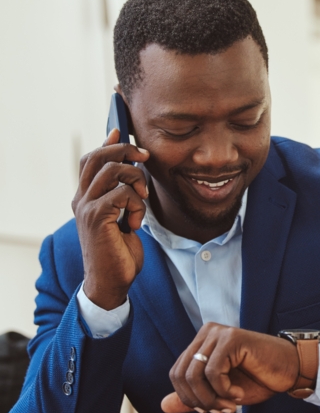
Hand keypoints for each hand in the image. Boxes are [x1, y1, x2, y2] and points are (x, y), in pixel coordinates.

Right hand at [72, 128, 149, 309]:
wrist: (111, 281)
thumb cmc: (119, 251)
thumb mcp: (122, 218)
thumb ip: (122, 195)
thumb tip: (132, 170)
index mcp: (86, 198)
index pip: (90, 160)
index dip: (107, 144)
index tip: (120, 132)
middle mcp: (81, 199)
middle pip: (98, 158)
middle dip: (125, 151)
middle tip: (145, 158)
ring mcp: (86, 207)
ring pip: (113, 171)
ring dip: (136, 180)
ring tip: (143, 199)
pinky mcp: (97, 217)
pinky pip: (122, 193)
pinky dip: (136, 204)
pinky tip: (136, 222)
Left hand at [161, 323, 300, 412]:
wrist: (289, 371)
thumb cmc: (258, 379)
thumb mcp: (220, 394)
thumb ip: (194, 398)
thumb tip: (163, 406)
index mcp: (201, 342)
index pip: (176, 374)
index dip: (188, 398)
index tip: (211, 409)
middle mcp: (206, 333)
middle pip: (181, 375)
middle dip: (199, 401)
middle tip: (221, 410)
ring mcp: (218, 333)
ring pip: (194, 375)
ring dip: (212, 398)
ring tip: (230, 405)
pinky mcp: (232, 338)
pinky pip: (213, 372)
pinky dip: (224, 390)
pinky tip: (239, 393)